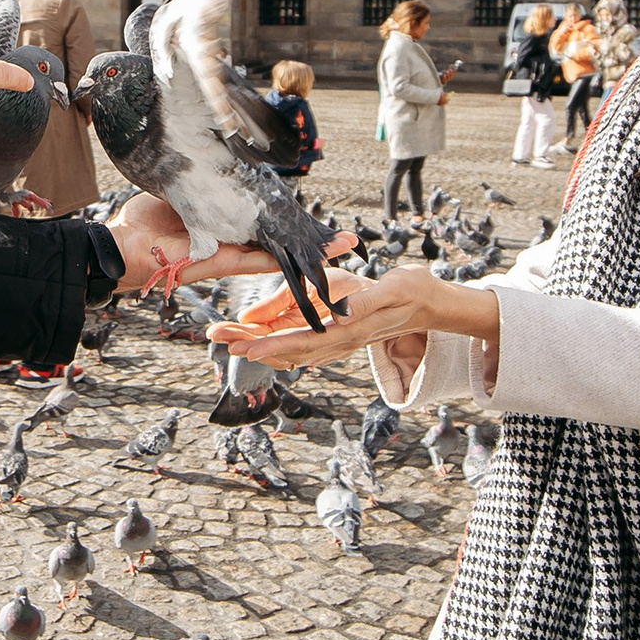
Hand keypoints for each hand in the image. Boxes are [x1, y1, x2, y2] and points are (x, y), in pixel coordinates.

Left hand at [105, 192, 355, 293]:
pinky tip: (315, 261)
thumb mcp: (178, 192)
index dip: (290, 221)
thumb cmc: (142, 223)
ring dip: (312, 253)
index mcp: (223, 226)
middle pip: (280, 242)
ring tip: (344, 246)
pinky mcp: (222, 262)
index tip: (315, 216)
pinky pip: (259, 262)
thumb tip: (209, 157)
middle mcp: (232, 242)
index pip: (263, 224)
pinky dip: (287, 261)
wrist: (120, 246)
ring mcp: (229, 254)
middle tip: (345, 237)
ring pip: (279, 254)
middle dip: (312, 239)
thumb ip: (197, 183)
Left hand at [205, 265, 495, 370]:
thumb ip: (366, 303)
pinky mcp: (331, 335)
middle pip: (286, 349)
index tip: (243, 346)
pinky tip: (252, 335)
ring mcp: (333, 342)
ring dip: (256, 343)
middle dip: (250, 344)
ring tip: (223, 335)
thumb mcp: (389, 291)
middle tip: (216, 336)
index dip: (270, 346)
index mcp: (346, 332)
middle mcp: (336, 342)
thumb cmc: (407, 293)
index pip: (302, 343)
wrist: (424, 302)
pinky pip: (297, 343)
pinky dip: (272, 341)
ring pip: (287, 348)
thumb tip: (343, 314)